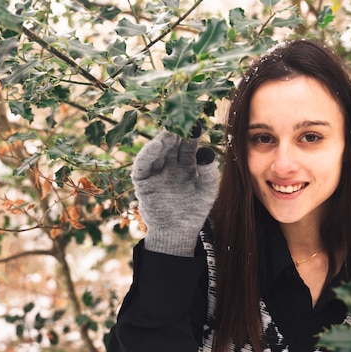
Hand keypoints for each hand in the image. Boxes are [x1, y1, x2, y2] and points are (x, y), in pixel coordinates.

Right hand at [131, 127, 217, 255]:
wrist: (178, 232)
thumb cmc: (194, 211)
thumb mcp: (207, 192)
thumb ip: (209, 174)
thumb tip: (208, 152)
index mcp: (187, 164)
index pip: (188, 145)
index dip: (192, 134)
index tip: (198, 122)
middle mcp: (170, 164)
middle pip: (171, 144)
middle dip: (176, 132)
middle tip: (181, 119)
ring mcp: (156, 172)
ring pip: (157, 151)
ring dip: (162, 141)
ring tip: (170, 132)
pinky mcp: (143, 181)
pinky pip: (142, 166)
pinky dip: (147, 155)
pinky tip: (156, 146)